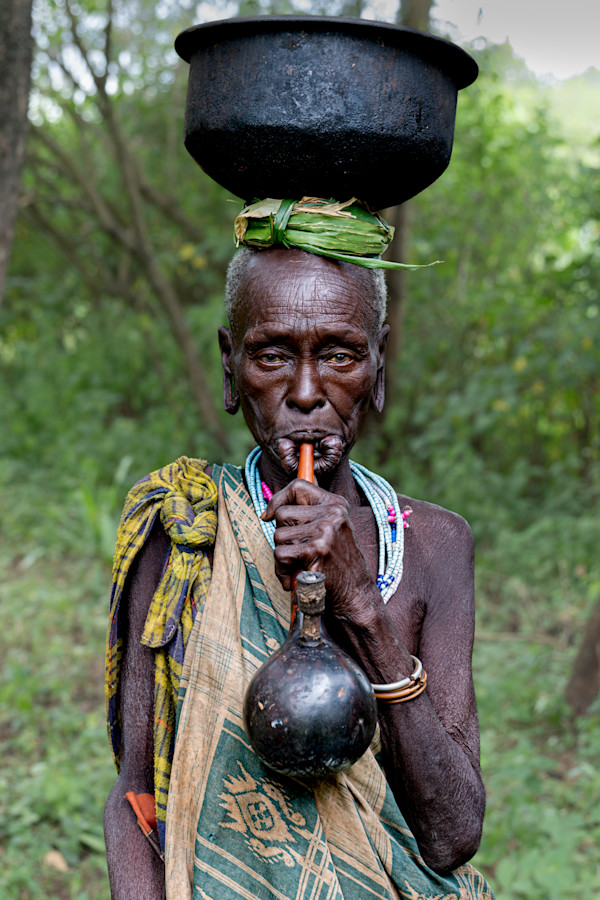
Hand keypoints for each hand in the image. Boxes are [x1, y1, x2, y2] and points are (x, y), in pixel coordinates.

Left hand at [262, 479, 374, 614]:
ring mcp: (325, 531)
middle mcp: (333, 513)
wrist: (355, 595)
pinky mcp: (316, 550)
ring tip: (299, 568)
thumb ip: (308, 516)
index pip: (297, 486)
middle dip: (282, 536)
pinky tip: (297, 578)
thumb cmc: (337, 565)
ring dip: (282, 557)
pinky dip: (283, 571)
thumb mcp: (331, 531)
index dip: (278, 499)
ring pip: (278, 536)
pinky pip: (280, 554)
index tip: (270, 515)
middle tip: (297, 553)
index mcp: (336, 504)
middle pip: (282, 514)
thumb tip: (270, 512)